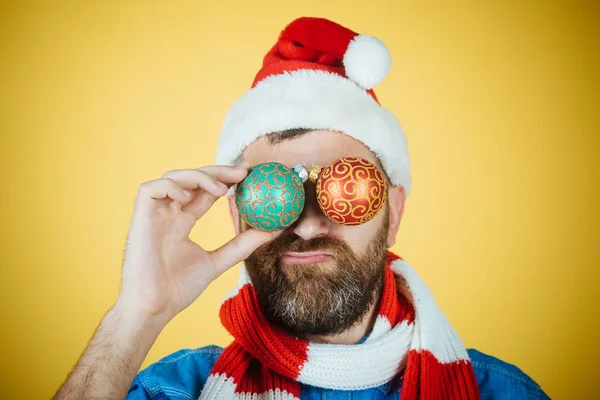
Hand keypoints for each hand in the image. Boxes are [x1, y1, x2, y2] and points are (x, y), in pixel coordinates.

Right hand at [116, 165, 274, 322]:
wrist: (153, 308)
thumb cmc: (178, 290)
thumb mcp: (217, 262)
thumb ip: (241, 245)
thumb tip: (273, 231)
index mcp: (182, 222)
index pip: (204, 192)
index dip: (224, 180)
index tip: (248, 176)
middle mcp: (168, 214)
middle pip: (191, 179)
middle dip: (217, 172)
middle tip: (242, 172)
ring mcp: (153, 214)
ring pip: (172, 177)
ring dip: (198, 177)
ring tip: (220, 189)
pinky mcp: (139, 218)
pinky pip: (150, 189)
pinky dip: (171, 186)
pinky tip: (188, 198)